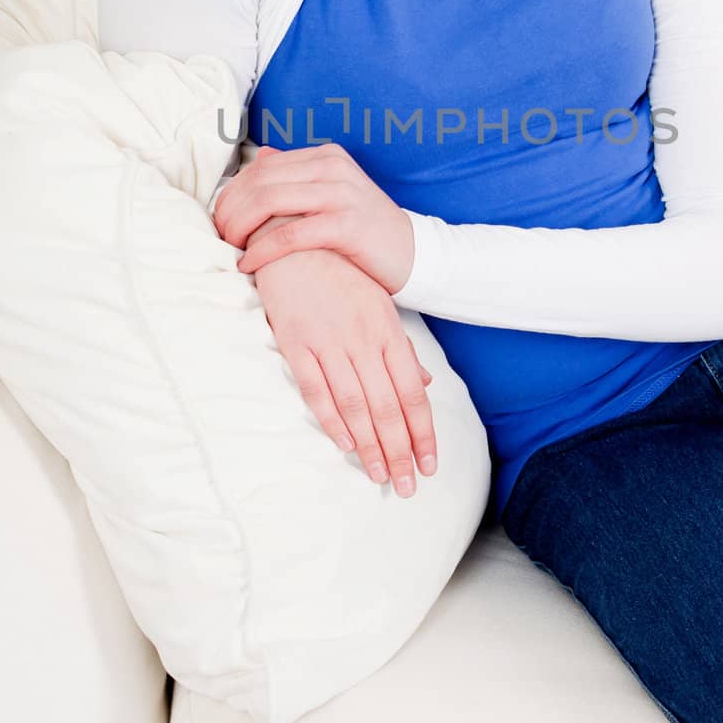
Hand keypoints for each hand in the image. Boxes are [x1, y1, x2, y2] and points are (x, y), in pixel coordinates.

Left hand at [213, 142, 415, 295]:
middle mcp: (332, 167)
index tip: (219, 220)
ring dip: (239, 227)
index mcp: (326, 157)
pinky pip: (289, 234)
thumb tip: (261, 155)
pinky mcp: (347, 225)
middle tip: (217, 237)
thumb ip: (298, 176)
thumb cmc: (366, 232)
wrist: (415, 254)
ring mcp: (341, 194)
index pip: (261, 167)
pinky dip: (261, 249)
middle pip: (259, 181)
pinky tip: (248, 264)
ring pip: (269, 202)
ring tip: (228, 249)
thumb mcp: (334, 194)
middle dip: (230, 210)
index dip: (231, 194)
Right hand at [248, 230, 437, 496]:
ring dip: (370, 445)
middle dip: (400, 450)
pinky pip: (316, 387)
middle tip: (408, 487)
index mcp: (387, 330)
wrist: (293, 235)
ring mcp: (328, 340)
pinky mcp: (295, 340)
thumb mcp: (378, 303)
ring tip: (380, 476)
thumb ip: (399, 347)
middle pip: (388, 406)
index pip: (413, 392)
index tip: (429, 465)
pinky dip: (330, 418)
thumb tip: (424, 382)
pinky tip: (344, 444)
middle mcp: (362, 338)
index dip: (423, 431)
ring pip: (356, 404)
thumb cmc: (339, 271)